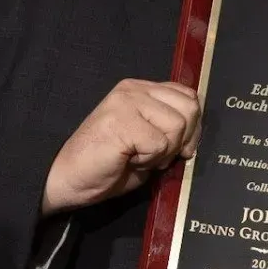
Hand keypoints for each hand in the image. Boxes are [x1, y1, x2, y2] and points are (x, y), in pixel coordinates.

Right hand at [41, 80, 199, 214]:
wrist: (70, 180)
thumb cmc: (110, 165)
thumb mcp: (150, 141)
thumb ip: (172, 128)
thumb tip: (197, 136)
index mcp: (142, 89)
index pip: (189, 97)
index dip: (192, 128)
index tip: (178, 149)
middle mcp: (134, 89)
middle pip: (190, 108)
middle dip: (181, 140)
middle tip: (154, 154)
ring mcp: (126, 101)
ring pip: (177, 125)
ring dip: (163, 151)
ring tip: (137, 156)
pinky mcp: (120, 119)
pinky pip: (159, 143)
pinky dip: (149, 160)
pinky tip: (128, 159)